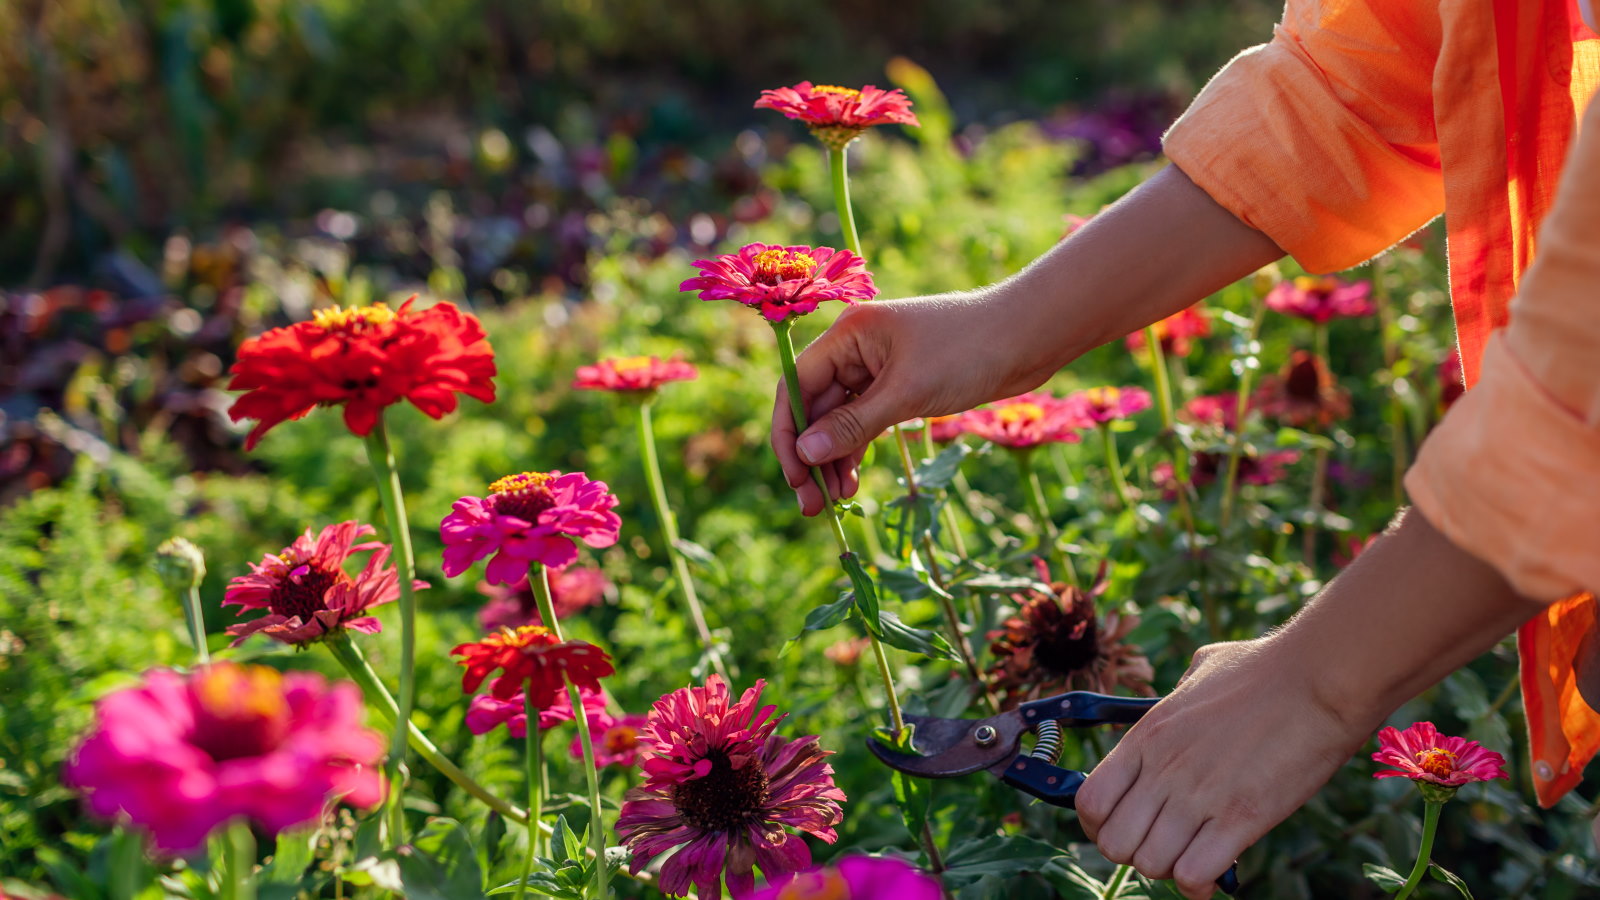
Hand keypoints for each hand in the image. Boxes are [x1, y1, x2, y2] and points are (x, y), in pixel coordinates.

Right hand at [771, 291, 1052, 514]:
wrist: (1029, 335)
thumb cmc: (969, 351)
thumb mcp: (907, 393)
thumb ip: (853, 425)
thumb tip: (806, 454)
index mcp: (848, 335)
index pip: (798, 385)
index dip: (790, 433)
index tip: (795, 477)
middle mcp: (855, 348)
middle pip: (816, 407)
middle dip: (811, 454)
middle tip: (812, 504)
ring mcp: (878, 367)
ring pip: (840, 419)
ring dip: (834, 458)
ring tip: (838, 500)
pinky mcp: (902, 384)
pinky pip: (866, 420)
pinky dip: (858, 449)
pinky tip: (854, 481)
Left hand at [1075, 639, 1372, 898]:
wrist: (1318, 678)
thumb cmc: (1265, 668)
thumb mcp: (1200, 671)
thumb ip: (1178, 691)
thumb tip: (1181, 695)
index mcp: (1147, 736)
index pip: (1091, 802)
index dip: (1101, 826)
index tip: (1128, 826)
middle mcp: (1163, 769)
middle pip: (1114, 844)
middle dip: (1134, 854)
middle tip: (1164, 844)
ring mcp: (1199, 795)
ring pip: (1151, 865)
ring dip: (1170, 869)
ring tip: (1193, 855)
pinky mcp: (1241, 818)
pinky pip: (1195, 874)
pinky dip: (1200, 884)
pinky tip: (1216, 870)